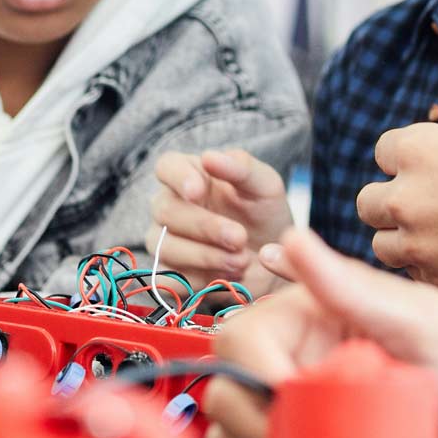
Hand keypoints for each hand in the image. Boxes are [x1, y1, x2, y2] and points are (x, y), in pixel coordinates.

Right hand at [147, 148, 294, 295]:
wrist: (273, 262)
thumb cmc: (264, 214)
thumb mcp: (265, 186)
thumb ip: (241, 167)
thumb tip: (209, 157)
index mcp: (190, 175)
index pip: (166, 167)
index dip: (177, 178)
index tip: (198, 191)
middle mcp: (170, 206)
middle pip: (165, 210)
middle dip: (204, 226)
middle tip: (239, 237)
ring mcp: (164, 241)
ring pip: (165, 246)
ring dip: (205, 256)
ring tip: (241, 261)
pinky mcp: (168, 275)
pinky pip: (169, 280)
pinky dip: (201, 280)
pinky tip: (227, 276)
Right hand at [202, 227, 437, 437]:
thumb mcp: (420, 319)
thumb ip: (354, 287)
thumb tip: (294, 237)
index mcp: (304, 317)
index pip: (240, 337)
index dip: (255, 372)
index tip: (294, 397)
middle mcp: (286, 362)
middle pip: (225, 391)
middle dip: (255, 427)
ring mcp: (289, 413)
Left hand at [357, 124, 437, 304]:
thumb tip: (437, 173)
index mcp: (421, 149)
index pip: (383, 152)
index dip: (408, 163)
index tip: (431, 173)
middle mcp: (407, 195)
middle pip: (368, 202)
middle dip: (394, 206)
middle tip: (430, 211)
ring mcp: (418, 244)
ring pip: (382, 246)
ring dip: (406, 243)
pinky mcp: (437, 283)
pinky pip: (416, 276)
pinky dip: (432, 271)